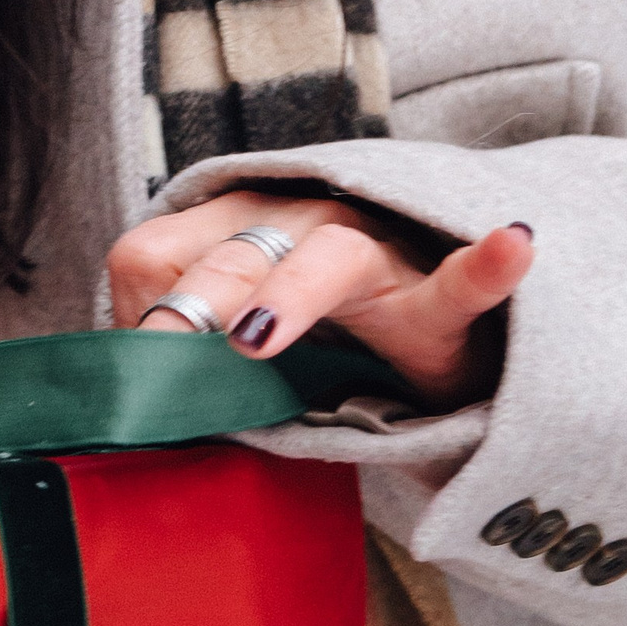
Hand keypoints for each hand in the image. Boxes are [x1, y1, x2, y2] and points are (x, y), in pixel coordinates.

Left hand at [107, 191, 533, 410]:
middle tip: (171, 353)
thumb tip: (115, 401)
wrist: (420, 346)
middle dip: (198, 300)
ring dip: (288, 293)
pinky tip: (511, 245)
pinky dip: (485, 267)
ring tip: (257, 340)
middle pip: (232, 253)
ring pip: (326, 256)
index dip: (138, 309)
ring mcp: (373, 252)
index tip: (135, 369)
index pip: (157, 252)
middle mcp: (294, 224)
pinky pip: (460, 281)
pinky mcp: (438, 300)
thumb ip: (171, 357)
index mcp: (228, 232)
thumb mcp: (226, 344)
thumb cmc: (308, 341)